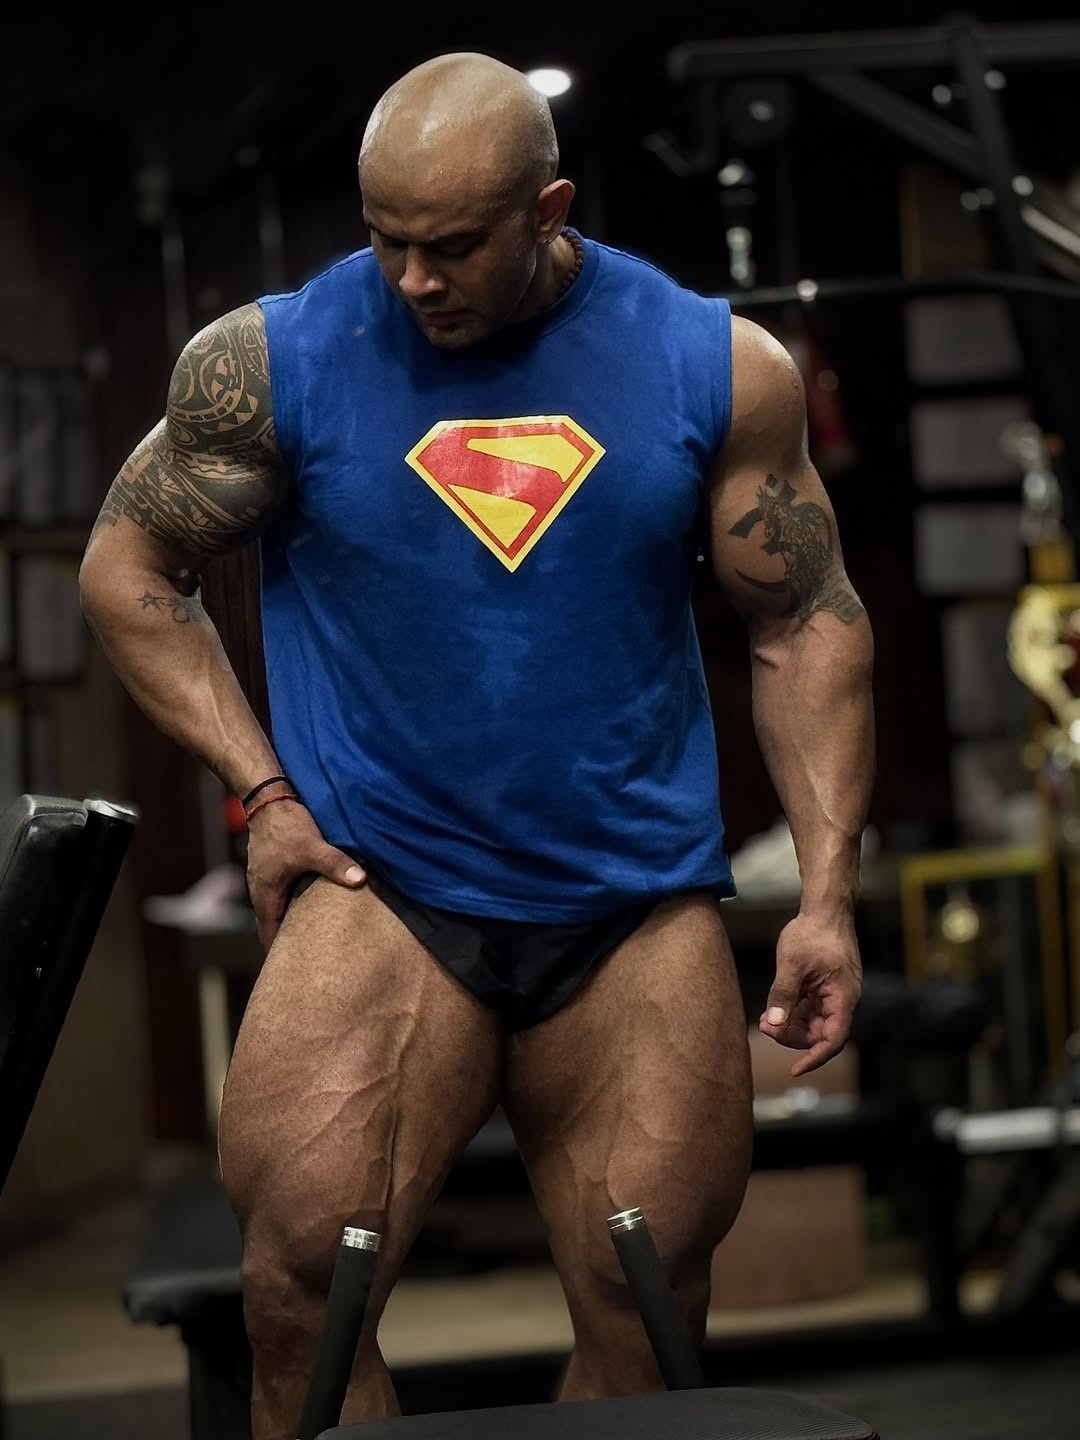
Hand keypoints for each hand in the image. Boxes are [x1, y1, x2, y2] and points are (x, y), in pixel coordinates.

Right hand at [245, 798, 365, 948]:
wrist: (268, 796)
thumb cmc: (286, 824)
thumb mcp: (313, 847)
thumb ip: (336, 865)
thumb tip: (360, 880)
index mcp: (265, 895)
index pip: (269, 936)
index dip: (281, 954)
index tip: (298, 971)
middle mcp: (261, 890)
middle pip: (273, 926)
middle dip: (289, 941)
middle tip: (313, 957)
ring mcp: (266, 878)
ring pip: (278, 909)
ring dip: (293, 921)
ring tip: (316, 935)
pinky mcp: (273, 866)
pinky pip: (282, 893)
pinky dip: (294, 903)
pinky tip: (313, 903)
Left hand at [758, 909, 861, 1076]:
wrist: (825, 909)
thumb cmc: (813, 933)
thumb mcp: (793, 965)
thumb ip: (782, 996)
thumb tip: (773, 1025)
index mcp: (843, 998)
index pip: (833, 1040)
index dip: (814, 1058)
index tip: (794, 1070)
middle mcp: (843, 1001)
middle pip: (820, 1034)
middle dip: (793, 1037)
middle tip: (765, 1027)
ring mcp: (834, 995)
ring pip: (813, 1023)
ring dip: (790, 1026)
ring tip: (765, 1019)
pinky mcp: (825, 988)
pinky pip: (810, 1010)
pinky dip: (792, 1013)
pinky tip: (772, 1012)